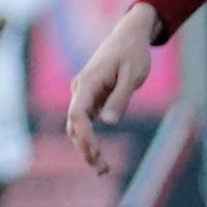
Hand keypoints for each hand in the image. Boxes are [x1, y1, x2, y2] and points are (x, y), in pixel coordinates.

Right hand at [64, 2, 160, 162]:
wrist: (128, 36)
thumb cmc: (133, 54)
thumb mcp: (133, 75)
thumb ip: (121, 98)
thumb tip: (109, 123)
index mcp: (88, 83)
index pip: (77, 114)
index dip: (84, 136)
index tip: (96, 153)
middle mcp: (80, 89)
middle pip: (74, 125)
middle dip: (84, 149)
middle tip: (103, 170)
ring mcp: (83, 94)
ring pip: (76, 126)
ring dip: (85, 147)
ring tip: (103, 168)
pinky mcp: (89, 97)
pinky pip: (84, 122)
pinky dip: (89, 139)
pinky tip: (99, 153)